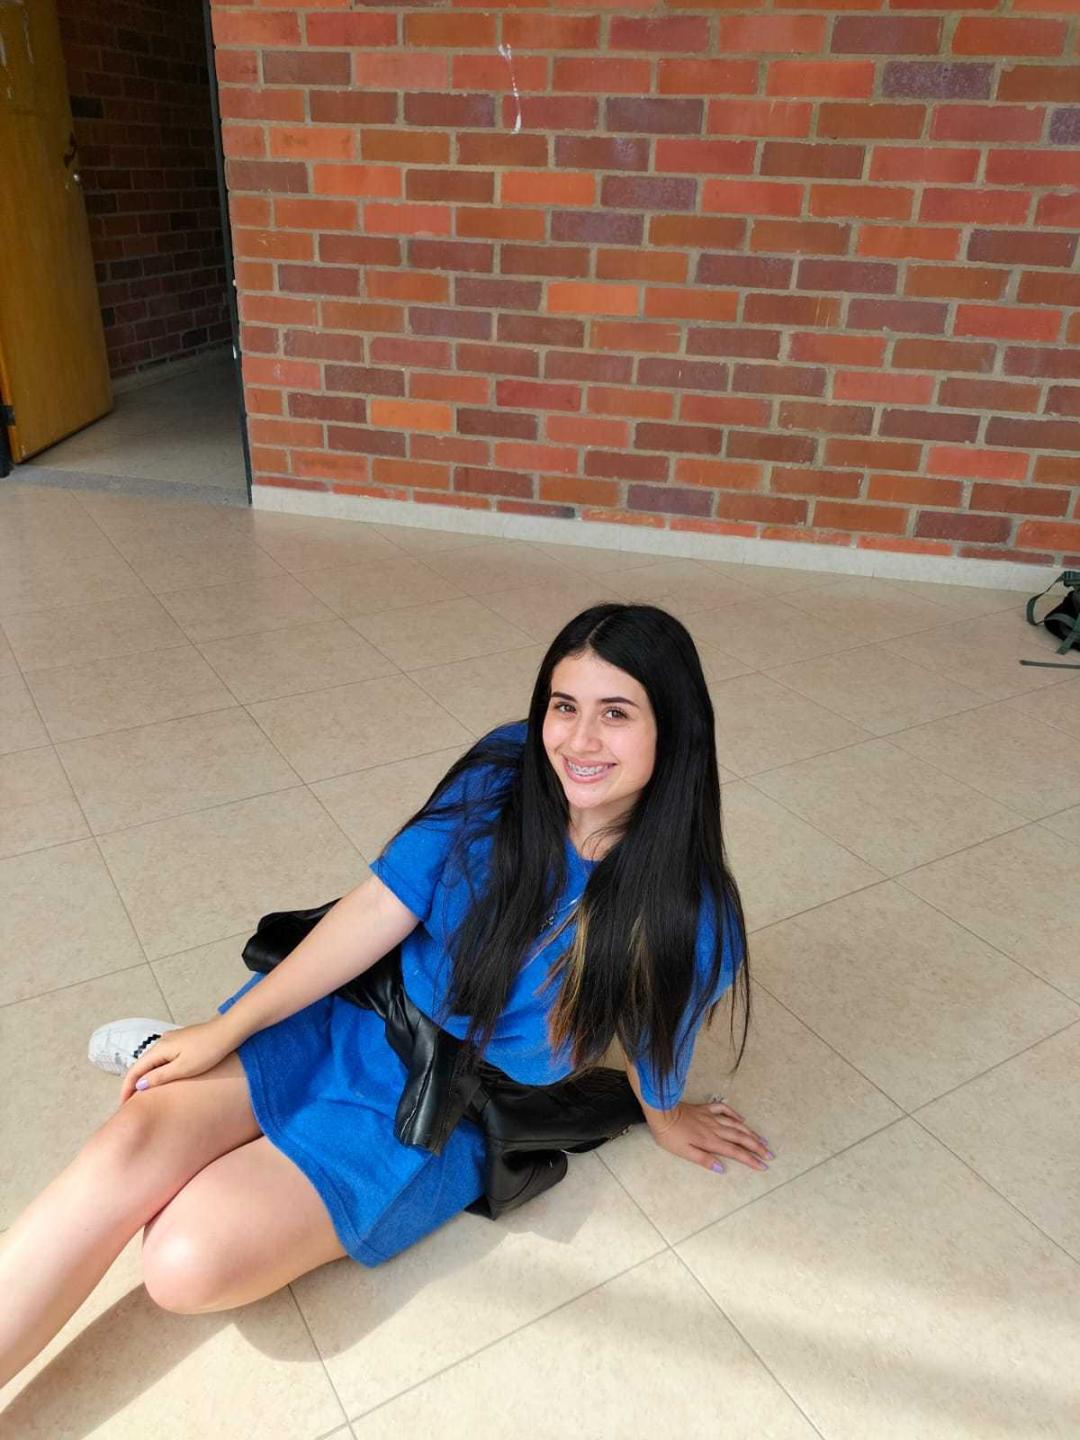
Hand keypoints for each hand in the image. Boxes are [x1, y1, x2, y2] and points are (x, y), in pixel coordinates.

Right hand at [118, 1019, 236, 1102]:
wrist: (229, 1031)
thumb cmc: (209, 1050)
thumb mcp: (184, 1068)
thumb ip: (160, 1076)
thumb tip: (139, 1085)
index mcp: (160, 1048)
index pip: (135, 1070)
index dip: (127, 1088)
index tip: (123, 1105)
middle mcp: (162, 1041)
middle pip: (141, 1064)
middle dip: (134, 1083)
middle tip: (130, 1103)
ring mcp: (172, 1039)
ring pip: (152, 1061)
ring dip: (145, 1076)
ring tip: (143, 1094)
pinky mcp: (182, 1041)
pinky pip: (163, 1057)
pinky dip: (156, 1069)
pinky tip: (161, 1078)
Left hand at [647, 1098, 771, 1174]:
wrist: (661, 1112)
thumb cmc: (670, 1135)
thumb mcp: (684, 1152)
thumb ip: (704, 1160)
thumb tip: (722, 1168)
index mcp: (711, 1141)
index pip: (735, 1152)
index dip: (750, 1159)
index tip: (763, 1166)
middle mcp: (715, 1129)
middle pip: (740, 1138)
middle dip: (757, 1147)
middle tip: (770, 1154)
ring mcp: (711, 1117)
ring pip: (736, 1124)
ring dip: (750, 1132)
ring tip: (762, 1140)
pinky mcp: (705, 1109)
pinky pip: (723, 1109)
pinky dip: (734, 1114)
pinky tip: (741, 1118)